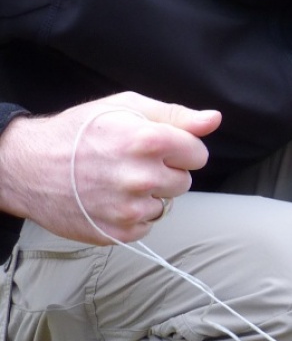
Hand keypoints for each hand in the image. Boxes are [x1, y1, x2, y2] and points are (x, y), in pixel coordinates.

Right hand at [0, 93, 221, 243]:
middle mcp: (141, 177)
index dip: (181, 149)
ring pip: (165, 205)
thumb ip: (176, 116)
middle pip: (184, 181)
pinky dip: (132, 216)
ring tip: (116, 180)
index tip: (159, 147)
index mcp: (148, 140)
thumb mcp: (125, 107)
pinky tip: (109, 199)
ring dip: (148, 195)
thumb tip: (213, 120)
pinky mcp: (117, 233)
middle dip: (165, 172)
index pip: (198, 154)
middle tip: (132, 162)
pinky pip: (146, 226)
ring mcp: (129, 209)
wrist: (29, 165)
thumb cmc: (79, 131)